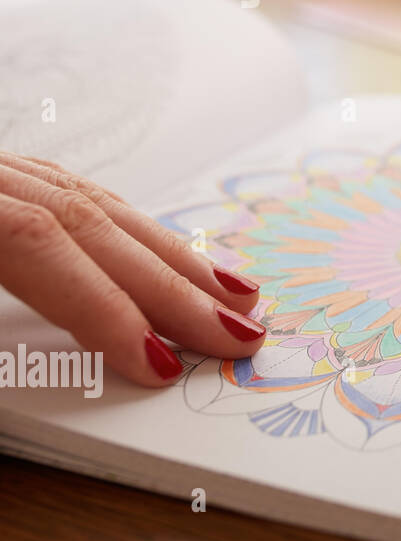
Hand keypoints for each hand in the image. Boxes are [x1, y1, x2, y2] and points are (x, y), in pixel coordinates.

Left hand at [0, 154, 263, 385]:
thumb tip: (74, 355)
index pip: (37, 242)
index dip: (104, 305)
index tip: (159, 362)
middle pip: (87, 220)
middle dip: (169, 285)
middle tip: (236, 333)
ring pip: (93, 201)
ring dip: (168, 255)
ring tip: (228, 294)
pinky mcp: (2, 178)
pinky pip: (77, 192)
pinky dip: (130, 231)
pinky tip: (162, 255)